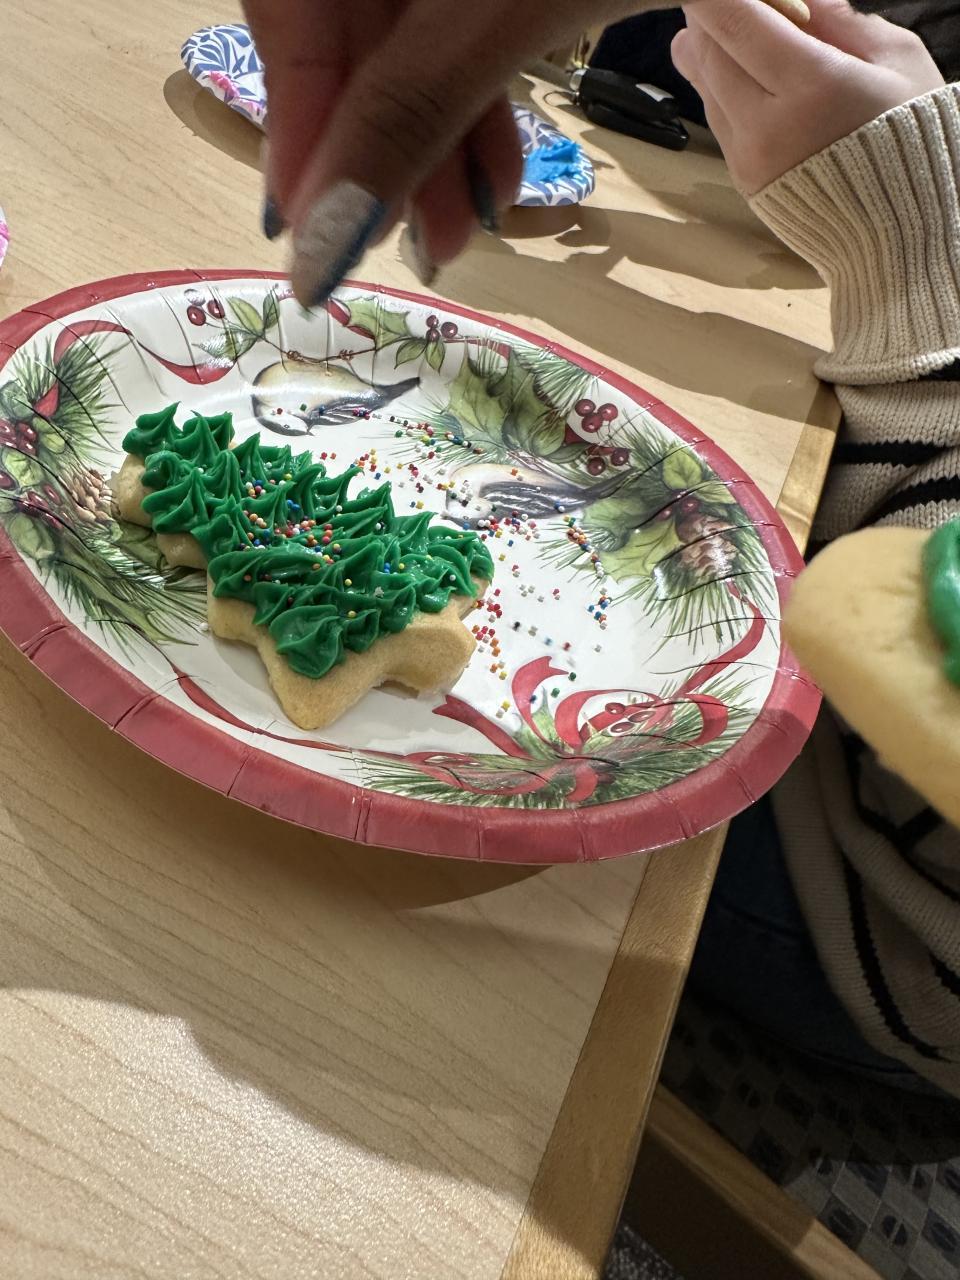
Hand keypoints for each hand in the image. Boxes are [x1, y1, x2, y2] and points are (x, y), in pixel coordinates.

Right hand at [243, 0, 645, 305]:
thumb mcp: (517, 3)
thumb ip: (413, 111)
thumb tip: (324, 240)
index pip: (288, 13)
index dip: (297, 127)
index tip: (310, 239)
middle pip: (346, 37)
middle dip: (381, 156)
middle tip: (416, 248)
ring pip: (404, 43)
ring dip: (434, 147)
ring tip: (467, 230)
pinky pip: (458, 27)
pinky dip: (476, 102)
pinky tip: (500, 170)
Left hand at [671, 0, 943, 194]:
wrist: (899, 227)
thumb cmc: (908, 134)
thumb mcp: (896, 59)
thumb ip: (840, 19)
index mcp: (812, 86)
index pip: (736, 24)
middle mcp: (768, 126)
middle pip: (710, 54)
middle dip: (708, 18)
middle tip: (722, 2)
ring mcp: (749, 158)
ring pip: (707, 88)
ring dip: (708, 51)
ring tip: (724, 29)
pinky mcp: (742, 179)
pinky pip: (718, 119)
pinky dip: (719, 88)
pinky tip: (739, 71)